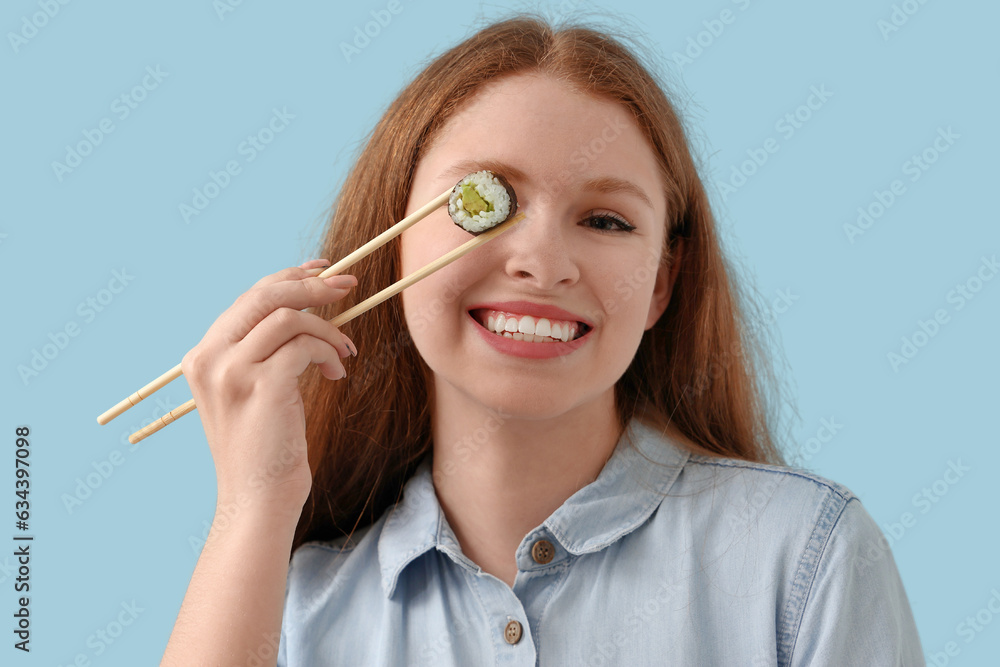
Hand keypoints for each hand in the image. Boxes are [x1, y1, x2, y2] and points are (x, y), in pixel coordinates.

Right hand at [181, 259, 356, 515]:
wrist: (256, 501)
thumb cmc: (265, 449)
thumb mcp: (253, 392)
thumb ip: (264, 351)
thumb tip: (307, 307)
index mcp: (203, 356)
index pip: (249, 298)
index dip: (289, 277)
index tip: (323, 271)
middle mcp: (209, 359)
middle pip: (265, 294)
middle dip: (312, 284)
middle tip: (350, 284)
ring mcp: (231, 372)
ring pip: (289, 317)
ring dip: (328, 329)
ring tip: (345, 353)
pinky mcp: (261, 387)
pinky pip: (304, 346)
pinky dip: (328, 351)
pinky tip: (336, 372)